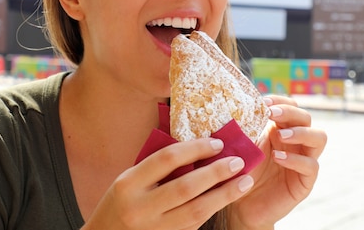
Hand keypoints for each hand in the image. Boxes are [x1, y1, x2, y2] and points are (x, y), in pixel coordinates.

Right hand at [83, 138, 253, 229]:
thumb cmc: (120, 203)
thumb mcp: (129, 180)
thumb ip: (156, 167)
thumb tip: (197, 148)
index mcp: (128, 183)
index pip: (167, 159)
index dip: (195, 148)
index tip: (217, 143)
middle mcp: (139, 207)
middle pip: (185, 187)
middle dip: (216, 173)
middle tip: (238, 161)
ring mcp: (153, 229)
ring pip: (196, 211)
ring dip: (224, 195)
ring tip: (244, 182)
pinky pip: (193, 225)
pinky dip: (212, 210)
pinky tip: (225, 199)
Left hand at [229, 94, 326, 228]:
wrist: (241, 203)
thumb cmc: (241, 170)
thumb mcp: (242, 145)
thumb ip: (245, 126)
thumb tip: (235, 104)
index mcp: (281, 128)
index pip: (291, 105)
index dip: (280, 100)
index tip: (263, 101)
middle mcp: (296, 141)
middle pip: (306, 117)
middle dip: (290, 112)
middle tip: (271, 114)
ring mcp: (304, 159)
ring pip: (319, 137)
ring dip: (301, 132)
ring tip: (281, 135)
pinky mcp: (305, 181)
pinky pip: (311, 165)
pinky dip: (296, 159)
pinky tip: (279, 158)